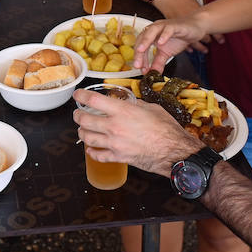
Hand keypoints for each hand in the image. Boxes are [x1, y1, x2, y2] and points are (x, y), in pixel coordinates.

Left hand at [72, 87, 199, 176]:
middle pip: (84, 120)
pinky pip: (98, 156)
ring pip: (87, 138)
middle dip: (77, 116)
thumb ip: (136, 106)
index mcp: (122, 111)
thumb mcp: (151, 109)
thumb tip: (130, 104)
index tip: (77, 94)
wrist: (174, 151)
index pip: (93, 100)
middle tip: (77, 114)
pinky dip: (92, 152)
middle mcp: (115, 126)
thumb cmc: (166, 129)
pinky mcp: (119, 157)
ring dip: (82, 133)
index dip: (81, 95)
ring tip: (82, 130)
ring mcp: (115, 143)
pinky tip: (91, 149)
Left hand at [132, 13, 215, 71]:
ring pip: (152, 31)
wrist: (195, 28)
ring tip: (141, 50)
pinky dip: (164, 35)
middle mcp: (155, 29)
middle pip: (142, 38)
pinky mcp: (175, 26)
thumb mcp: (167, 52)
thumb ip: (158, 62)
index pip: (140, 45)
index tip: (139, 69)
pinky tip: (161, 43)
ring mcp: (164, 26)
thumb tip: (152, 73)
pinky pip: (168, 29)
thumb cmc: (179, 37)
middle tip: (137, 65)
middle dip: (139, 52)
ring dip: (145, 41)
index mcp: (151, 35)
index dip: (139, 57)